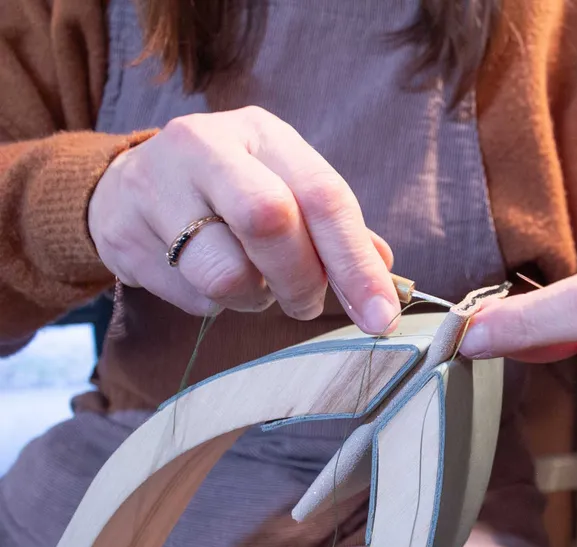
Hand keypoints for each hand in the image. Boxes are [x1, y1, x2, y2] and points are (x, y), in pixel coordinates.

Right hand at [88, 106, 398, 333]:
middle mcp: (206, 146)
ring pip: (226, 273)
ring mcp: (156, 186)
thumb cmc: (230, 191)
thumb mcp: (285, 187)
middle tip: (306, 302)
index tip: (382, 315)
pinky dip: (217, 305)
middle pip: (270, 221)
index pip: (323, 196)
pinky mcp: (123, 233)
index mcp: (262, 133)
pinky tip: (208, 278)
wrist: (129, 185)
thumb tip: (386, 276)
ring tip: (252, 284)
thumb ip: (333, 229)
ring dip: (255, 298)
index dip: (357, 263)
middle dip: (301, 280)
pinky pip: (192, 297)